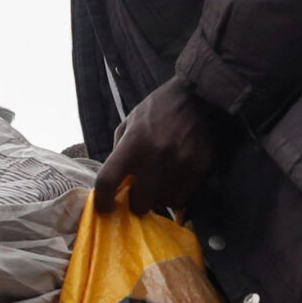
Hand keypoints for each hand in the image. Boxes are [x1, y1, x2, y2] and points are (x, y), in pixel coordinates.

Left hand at [93, 81, 222, 217]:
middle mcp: (155, 157)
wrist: (198, 96)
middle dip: (135, 202)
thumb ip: (118, 152)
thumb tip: (113, 183)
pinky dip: (174, 197)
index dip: (102, 200)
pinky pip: (181, 199)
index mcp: (133, 143)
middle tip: (138, 193)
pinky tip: (173, 183)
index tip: (105, 207)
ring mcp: (179, 165)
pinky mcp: (199, 169)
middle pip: (139, 203)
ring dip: (156, 199)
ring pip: (161, 204)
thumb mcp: (130, 123)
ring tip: (157, 184)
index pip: (107, 181)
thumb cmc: (158, 109)